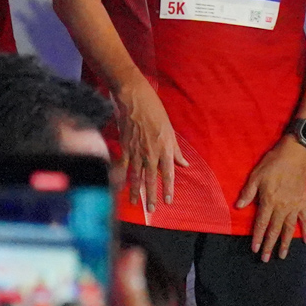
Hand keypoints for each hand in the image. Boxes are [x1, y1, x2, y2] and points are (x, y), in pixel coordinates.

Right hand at [115, 78, 186, 216]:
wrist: (133, 96)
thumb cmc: (153, 108)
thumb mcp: (170, 128)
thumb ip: (176, 149)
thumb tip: (184, 164)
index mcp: (165, 147)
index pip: (168, 173)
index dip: (168, 188)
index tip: (169, 201)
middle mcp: (151, 152)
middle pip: (151, 179)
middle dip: (152, 196)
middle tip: (153, 209)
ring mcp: (136, 151)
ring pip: (136, 176)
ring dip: (136, 191)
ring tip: (136, 203)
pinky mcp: (124, 146)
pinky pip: (123, 167)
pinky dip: (121, 178)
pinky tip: (120, 187)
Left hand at [234, 136, 305, 260]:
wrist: (295, 155)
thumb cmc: (273, 163)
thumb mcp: (256, 175)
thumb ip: (248, 193)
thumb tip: (238, 207)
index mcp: (269, 201)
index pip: (261, 224)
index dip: (257, 238)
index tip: (255, 250)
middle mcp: (282, 207)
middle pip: (274, 230)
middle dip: (269, 245)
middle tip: (266, 259)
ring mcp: (294, 206)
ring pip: (289, 228)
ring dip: (286, 243)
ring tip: (283, 255)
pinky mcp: (303, 202)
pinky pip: (305, 219)